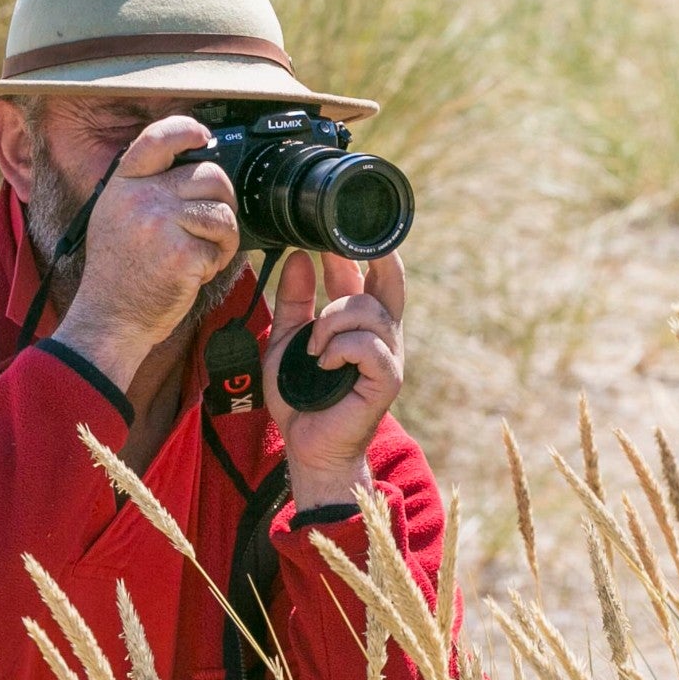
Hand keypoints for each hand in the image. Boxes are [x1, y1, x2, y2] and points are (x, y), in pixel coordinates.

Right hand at [49, 114, 239, 386]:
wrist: (109, 319)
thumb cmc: (119, 273)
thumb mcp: (115, 216)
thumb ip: (145, 188)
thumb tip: (190, 164)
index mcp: (123, 185)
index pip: (157, 138)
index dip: (186, 129)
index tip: (202, 136)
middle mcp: (140, 198)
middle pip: (209, 175)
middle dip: (222, 200)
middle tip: (212, 226)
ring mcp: (160, 224)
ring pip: (222, 211)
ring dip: (224, 236)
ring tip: (203, 253)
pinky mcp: (182, 254)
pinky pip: (222, 245)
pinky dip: (218, 261)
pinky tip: (196, 272)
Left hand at [268, 248, 403, 507]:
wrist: (306, 445)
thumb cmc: (300, 397)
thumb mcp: (288, 339)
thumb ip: (295, 300)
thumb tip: (301, 257)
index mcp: (363, 323)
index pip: (372, 275)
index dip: (359, 250)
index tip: (331, 233)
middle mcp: (382, 335)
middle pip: (390, 282)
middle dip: (376, 259)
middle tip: (344, 246)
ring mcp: (389, 357)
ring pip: (368, 312)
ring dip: (332, 322)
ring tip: (313, 347)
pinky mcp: (387, 379)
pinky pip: (366, 345)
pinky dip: (339, 349)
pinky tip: (324, 364)